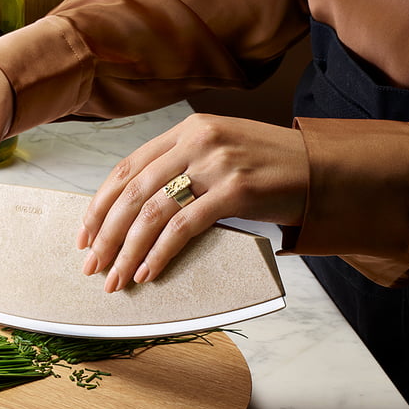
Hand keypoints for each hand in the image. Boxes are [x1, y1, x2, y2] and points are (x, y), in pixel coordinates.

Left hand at [78, 113, 308, 290]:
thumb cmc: (269, 168)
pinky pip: (183, 228)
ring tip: (115, 278)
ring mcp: (217, 164)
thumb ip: (181, 167)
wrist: (324, 170)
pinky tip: (148, 274)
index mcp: (187, 130)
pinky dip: (160, 254)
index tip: (84, 234)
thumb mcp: (219, 152)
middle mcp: (197, 141)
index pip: (127, 167)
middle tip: (92, 265)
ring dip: (127, 252)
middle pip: (132, 192)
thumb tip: (135, 210)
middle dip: (106, 234)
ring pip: (152, 213)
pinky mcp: (236, 191)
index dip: (99, 204)